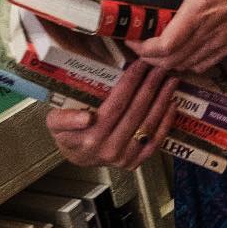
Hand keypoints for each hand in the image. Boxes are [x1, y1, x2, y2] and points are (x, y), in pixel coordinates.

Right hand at [44, 58, 179, 169]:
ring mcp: (124, 158)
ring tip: (170, 81)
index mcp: (90, 137)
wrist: (77, 157)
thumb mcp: (54, 122)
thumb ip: (64, 118)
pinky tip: (172, 103)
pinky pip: (155, 142)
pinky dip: (165, 122)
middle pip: (135, 113)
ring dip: (162, 101)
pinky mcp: (135, 163)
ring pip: (148, 125)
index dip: (130, 83)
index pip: (116, 105)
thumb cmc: (67, 133)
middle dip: (150, 87)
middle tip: (160, 67)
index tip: (141, 64)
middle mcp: (109, 150)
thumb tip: (86, 117)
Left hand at [129, 0, 226, 74]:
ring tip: (153, 49)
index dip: (143, 48)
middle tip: (137, 42)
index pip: (164, 46)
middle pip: (169, 61)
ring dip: (165, 62)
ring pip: (184, 65)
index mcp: (198, 11)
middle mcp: (207, 33)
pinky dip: (185, 63)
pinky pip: (201, 65)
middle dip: (148, 57)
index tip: (131, 37)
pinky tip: (180, 52)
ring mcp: (219, 43)